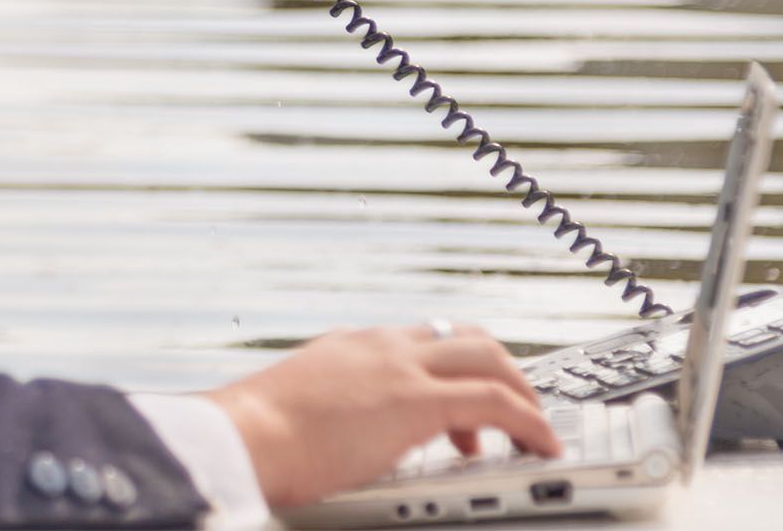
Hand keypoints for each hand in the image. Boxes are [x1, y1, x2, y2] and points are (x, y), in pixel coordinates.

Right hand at [204, 321, 560, 508]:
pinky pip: (495, 402)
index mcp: (349, 347)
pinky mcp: (417, 401)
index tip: (464, 403)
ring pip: (489, 357)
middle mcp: (380, 346)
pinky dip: (528, 421)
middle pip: (464, 337)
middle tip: (514, 408)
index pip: (420, 340)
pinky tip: (541, 444)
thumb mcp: (291, 409)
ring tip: (534, 430)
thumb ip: (320, 412)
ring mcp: (400, 368)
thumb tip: (320, 439)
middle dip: (500, 370)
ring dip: (521, 391)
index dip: (453, 368)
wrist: (240, 437)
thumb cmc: (251, 436)